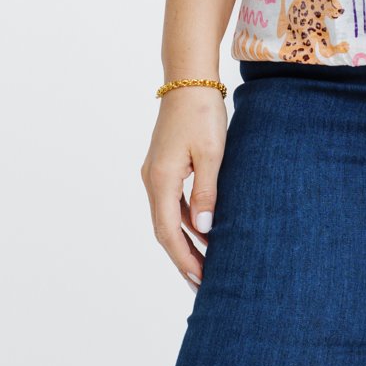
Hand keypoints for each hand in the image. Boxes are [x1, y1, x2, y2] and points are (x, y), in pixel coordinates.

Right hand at [142, 87, 227, 287]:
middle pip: (165, 230)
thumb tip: (205, 228)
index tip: (200, 280)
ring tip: (205, 266)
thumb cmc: (203, 113)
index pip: (169, 231)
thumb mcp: (212, 154)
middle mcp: (152, 180)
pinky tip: (204, 234)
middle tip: (202, 284)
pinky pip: (173, 204)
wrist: (189, 80)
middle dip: (183, 258)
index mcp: (161, 179)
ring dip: (185, 242)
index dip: (183, 258)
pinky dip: (186, 222)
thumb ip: (207, 192)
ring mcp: (156, 174)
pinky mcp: (165, 167)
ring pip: (168, 218)